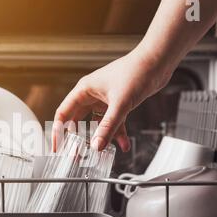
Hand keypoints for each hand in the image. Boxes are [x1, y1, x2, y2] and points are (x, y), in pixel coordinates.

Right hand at [53, 47, 173, 151]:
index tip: (58, 147)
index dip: (59, 132)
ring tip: (100, 153)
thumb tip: (96, 146)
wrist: (157, 62)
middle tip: (77, 154)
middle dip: (78, 138)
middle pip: (78, 120)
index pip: (63, 113)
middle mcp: (91, 95)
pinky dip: (118, 133)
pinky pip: (113, 122)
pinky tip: (124, 145)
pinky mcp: (118, 103)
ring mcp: (105, 100)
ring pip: (97, 123)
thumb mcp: (120, 104)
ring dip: (100, 137)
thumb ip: (108, 127)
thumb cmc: (136, 72)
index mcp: (84, 90)